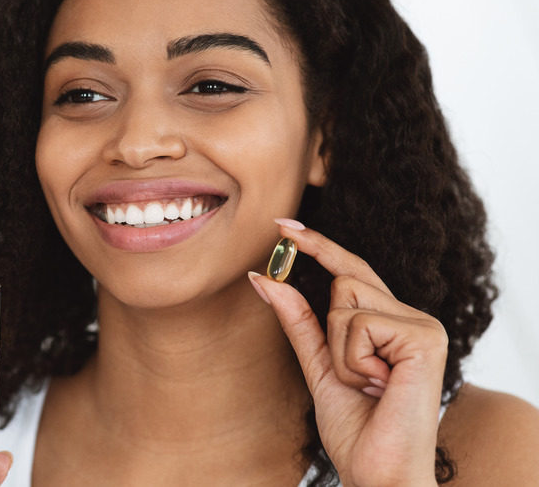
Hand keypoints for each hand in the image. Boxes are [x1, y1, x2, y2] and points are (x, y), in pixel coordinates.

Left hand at [248, 220, 445, 486]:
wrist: (379, 471)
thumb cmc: (356, 427)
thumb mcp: (318, 366)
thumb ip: (297, 320)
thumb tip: (263, 277)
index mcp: (394, 322)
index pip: (351, 272)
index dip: (318, 246)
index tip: (281, 225)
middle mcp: (414, 317)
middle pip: (344, 282)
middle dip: (330, 331)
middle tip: (358, 378)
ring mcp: (423, 325)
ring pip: (345, 302)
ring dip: (340, 351)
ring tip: (369, 385)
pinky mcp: (424, 337)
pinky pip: (357, 324)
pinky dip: (352, 360)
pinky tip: (378, 385)